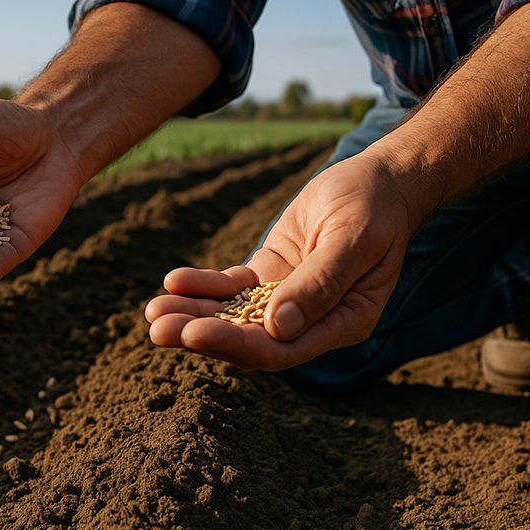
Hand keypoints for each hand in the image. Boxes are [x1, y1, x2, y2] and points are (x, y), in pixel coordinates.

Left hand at [144, 155, 423, 369]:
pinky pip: (231, 288)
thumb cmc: (374, 207)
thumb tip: (279, 327)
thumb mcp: (354, 239)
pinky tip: (173, 281)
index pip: (282, 349)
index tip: (194, 334)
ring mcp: (287, 301)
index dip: (237, 344)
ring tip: (152, 311)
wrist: (377, 180)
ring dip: (192, 314)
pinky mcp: (269, 277)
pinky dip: (202, 287)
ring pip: (233, 316)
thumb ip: (320, 283)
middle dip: (202, 335)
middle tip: (157, 329)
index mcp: (343, 323)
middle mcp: (312, 322)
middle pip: (250, 340)